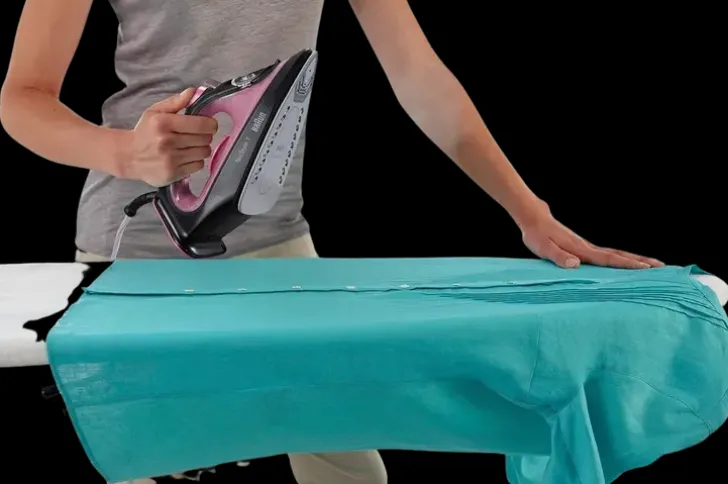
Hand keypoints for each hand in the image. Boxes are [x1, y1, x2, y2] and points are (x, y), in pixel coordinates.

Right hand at [115, 88, 217, 185]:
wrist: (129, 157)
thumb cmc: (146, 132)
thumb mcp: (155, 112)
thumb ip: (175, 102)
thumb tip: (193, 92)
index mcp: (163, 123)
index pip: (201, 124)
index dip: (211, 124)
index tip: (210, 124)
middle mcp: (167, 141)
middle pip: (205, 139)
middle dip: (206, 136)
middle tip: (198, 135)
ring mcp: (170, 159)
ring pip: (204, 152)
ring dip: (202, 148)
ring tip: (192, 146)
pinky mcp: (173, 173)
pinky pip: (198, 166)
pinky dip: (196, 161)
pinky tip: (186, 157)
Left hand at [516, 202, 663, 269]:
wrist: (535, 219)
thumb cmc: (536, 235)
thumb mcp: (543, 248)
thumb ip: (558, 257)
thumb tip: (575, 265)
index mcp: (582, 250)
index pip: (609, 259)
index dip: (628, 265)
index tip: (647, 269)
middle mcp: (588, 248)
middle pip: (620, 255)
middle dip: (641, 262)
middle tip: (664, 267)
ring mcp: (588, 247)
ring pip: (616, 254)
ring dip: (635, 260)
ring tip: (653, 266)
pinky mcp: (584, 248)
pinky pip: (607, 255)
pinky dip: (621, 259)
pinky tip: (626, 264)